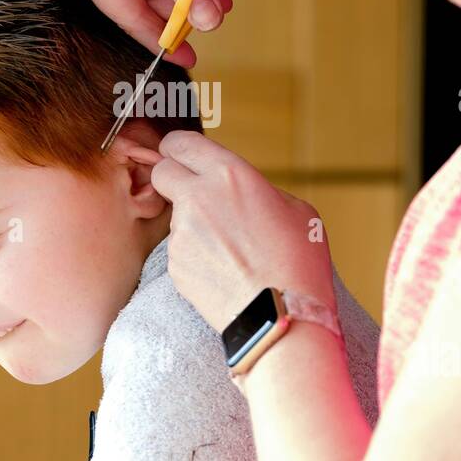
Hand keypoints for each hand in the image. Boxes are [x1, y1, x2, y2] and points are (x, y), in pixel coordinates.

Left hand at [131, 132, 334, 331]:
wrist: (282, 317)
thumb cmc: (298, 262)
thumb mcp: (295, 209)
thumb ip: (259, 189)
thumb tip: (240, 191)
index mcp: (230, 174)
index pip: (179, 142)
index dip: (179, 149)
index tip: (184, 157)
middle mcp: (198, 197)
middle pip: (162, 172)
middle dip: (173, 179)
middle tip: (196, 195)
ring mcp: (182, 232)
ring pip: (174, 214)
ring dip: (192, 222)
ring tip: (228, 248)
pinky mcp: (174, 264)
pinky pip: (179, 249)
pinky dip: (194, 255)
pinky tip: (222, 269)